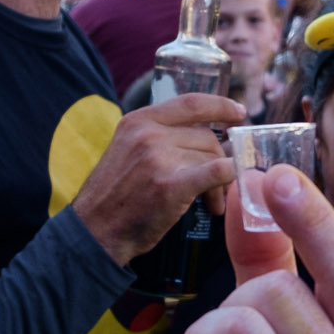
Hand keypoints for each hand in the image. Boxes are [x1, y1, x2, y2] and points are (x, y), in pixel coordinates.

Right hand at [72, 93, 244, 264]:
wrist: (94, 231)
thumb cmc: (115, 197)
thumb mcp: (127, 150)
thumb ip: (158, 137)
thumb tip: (206, 137)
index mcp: (139, 120)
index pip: (190, 103)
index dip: (220, 105)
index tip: (238, 112)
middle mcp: (149, 133)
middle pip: (206, 137)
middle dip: (218, 161)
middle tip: (216, 188)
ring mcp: (159, 157)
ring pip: (212, 158)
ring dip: (218, 184)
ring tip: (210, 204)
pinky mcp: (171, 185)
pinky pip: (216, 172)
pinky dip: (228, 179)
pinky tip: (222, 197)